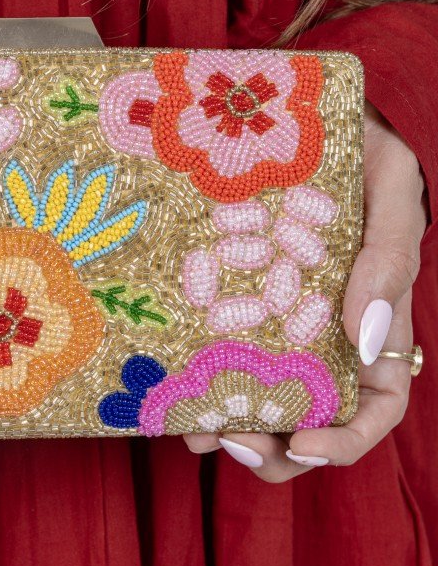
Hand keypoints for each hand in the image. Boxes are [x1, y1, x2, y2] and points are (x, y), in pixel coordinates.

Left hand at [184, 102, 426, 479]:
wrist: (311, 115)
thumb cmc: (367, 154)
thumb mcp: (393, 195)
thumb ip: (388, 261)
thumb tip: (368, 335)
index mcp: (375, 323)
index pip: (377, 404)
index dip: (348, 440)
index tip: (304, 445)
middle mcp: (326, 334)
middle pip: (314, 418)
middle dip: (277, 449)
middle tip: (235, 441)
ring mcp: (278, 321)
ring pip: (262, 399)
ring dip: (232, 428)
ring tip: (194, 431)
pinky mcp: (235, 299)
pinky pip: (219, 353)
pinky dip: (200, 383)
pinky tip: (173, 393)